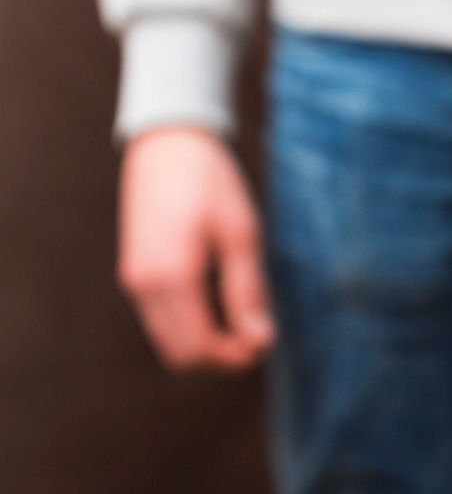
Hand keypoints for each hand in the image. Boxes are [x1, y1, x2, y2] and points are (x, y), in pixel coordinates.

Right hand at [117, 127, 273, 370]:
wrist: (170, 144)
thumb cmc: (212, 184)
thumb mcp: (241, 235)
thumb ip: (248, 292)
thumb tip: (261, 343)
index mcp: (171, 278)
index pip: (197, 349)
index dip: (234, 358)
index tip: (266, 344)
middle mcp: (143, 286)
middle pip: (179, 354)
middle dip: (219, 356)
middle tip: (258, 334)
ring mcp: (132, 280)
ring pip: (168, 339)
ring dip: (205, 339)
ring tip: (242, 312)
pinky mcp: (133, 271)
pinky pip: (160, 317)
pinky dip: (189, 321)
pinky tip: (217, 296)